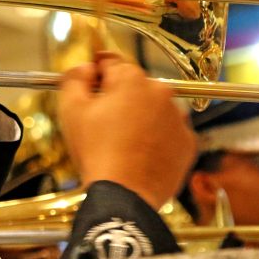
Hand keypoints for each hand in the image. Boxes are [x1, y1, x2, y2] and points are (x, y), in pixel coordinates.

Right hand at [59, 53, 195, 209]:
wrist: (124, 196)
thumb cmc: (96, 152)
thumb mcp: (71, 109)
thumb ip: (74, 77)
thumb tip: (86, 67)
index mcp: (131, 79)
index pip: (110, 63)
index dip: (96, 76)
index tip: (91, 89)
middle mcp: (160, 92)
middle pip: (134, 86)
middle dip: (119, 98)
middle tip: (104, 123)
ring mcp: (178, 119)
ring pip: (153, 109)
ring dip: (140, 118)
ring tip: (122, 143)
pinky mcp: (188, 143)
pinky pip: (169, 132)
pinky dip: (156, 139)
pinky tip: (139, 153)